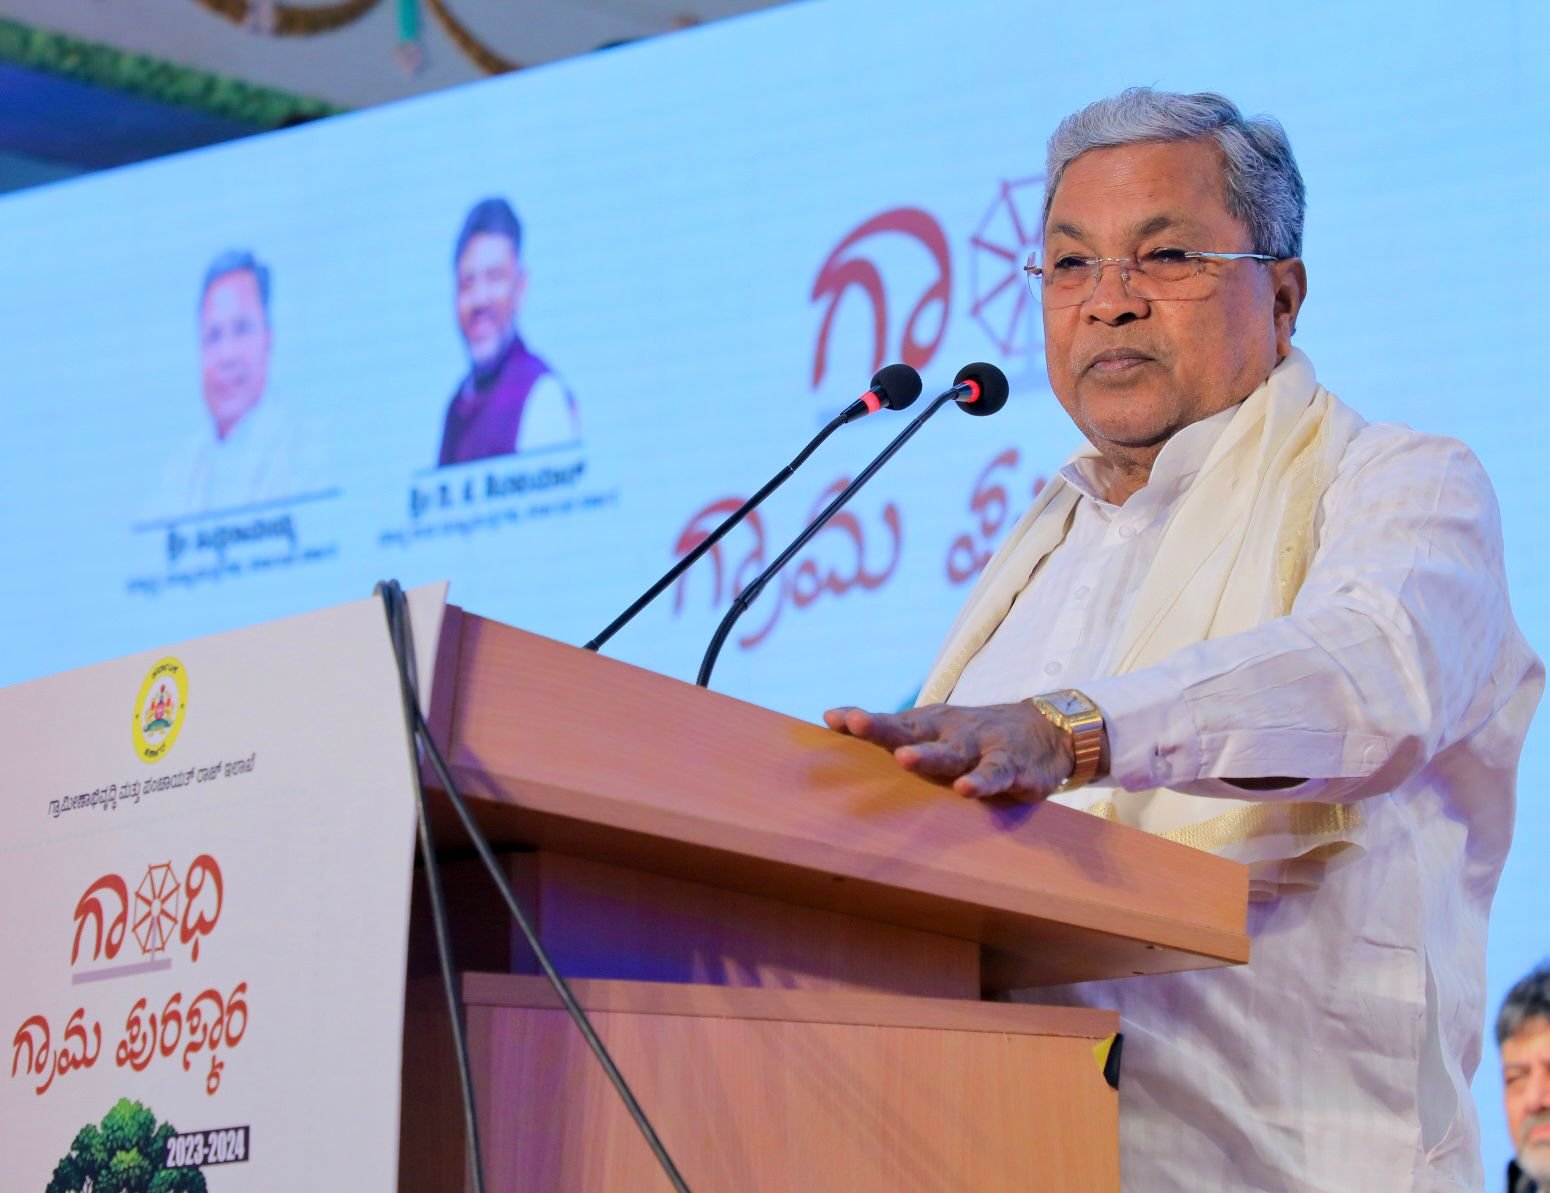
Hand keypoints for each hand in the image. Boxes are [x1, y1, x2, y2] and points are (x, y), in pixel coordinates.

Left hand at [822, 701, 1074, 799]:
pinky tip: (965, 789)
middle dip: (883, 727)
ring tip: (906, 758)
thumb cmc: (973, 736)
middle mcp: (950, 731)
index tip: (832, 719)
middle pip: (911, 730)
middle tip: (857, 723)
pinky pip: (994, 774)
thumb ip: (890, 730)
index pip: (890, 721)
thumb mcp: (933, 730)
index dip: (861, 721)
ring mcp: (980, 746)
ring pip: (951, 752)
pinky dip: (981, 781)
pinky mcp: (1011, 766)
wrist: (1045, 730)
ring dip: (928, 754)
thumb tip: (831, 720)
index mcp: (928, 725)